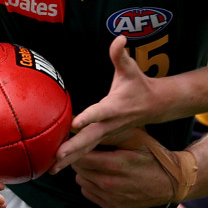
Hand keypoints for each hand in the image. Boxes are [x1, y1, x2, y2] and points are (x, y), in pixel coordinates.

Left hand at [52, 36, 161, 171]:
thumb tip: (120, 38)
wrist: (154, 105)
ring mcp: (107, 134)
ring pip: (88, 149)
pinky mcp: (103, 138)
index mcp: (114, 107)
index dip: (88, 117)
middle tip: (57, 158)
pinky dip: (74, 160)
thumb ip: (121, 55)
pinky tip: (58, 167)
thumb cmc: (138, 84)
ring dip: (71, 159)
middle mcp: (110, 124)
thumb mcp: (131, 68)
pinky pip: (88, 151)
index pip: (100, 112)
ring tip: (52, 170)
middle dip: (73, 148)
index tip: (75, 124)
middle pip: (90, 138)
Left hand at [71, 130, 176, 207]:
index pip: (82, 157)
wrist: (171, 183)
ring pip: (81, 181)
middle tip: (88, 150)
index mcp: (117, 164)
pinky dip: (90, 183)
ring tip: (96, 163)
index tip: (78, 141)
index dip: (77, 148)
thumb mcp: (136, 139)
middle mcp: (111, 184)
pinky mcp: (112, 207)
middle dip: (80, 158)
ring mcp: (111, 198)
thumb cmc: (153, 157)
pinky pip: (88, 193)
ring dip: (85, 171)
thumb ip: (110, 135)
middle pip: (79, 169)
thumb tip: (87, 129)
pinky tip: (101, 175)